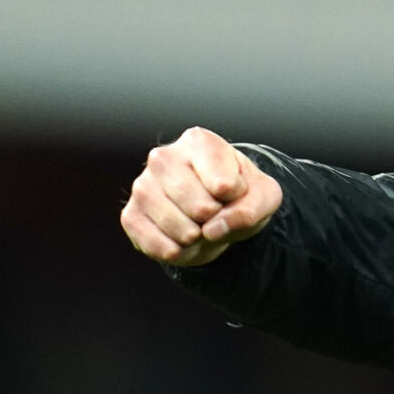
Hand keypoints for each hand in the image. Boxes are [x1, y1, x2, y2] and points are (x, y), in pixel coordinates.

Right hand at [121, 127, 281, 266]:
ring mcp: (142, 186)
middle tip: (215, 210)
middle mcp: (164, 158)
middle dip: (216, 219)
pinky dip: (179, 251)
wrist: (215, 211)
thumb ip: (252, 209)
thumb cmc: (239, 194)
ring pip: (180, 229)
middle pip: (201, 208)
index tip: (234, 189)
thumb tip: (213, 229)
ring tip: (199, 222)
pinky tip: (182, 238)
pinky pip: (159, 246)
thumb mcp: (264, 196)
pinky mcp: (130, 215)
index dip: (238, 197)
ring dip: (199, 237)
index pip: (226, 185)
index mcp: (199, 142)